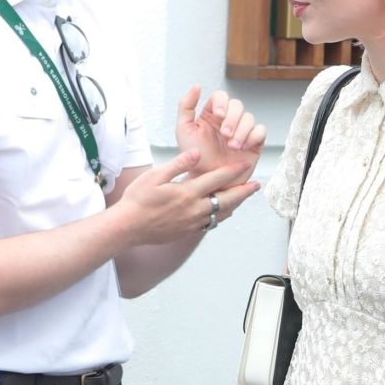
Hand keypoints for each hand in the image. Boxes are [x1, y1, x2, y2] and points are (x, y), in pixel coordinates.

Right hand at [116, 147, 257, 244]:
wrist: (128, 227)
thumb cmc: (138, 199)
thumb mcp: (155, 176)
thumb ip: (178, 164)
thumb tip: (197, 152)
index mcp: (187, 192)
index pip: (217, 179)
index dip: (233, 170)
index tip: (245, 164)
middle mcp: (194, 209)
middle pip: (227, 199)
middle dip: (243, 191)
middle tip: (256, 185)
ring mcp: (193, 223)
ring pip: (221, 214)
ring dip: (235, 205)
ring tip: (243, 197)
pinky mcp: (188, 231)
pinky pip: (211, 224)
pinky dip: (221, 216)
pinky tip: (224, 212)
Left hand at [175, 86, 266, 177]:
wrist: (208, 184)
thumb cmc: (195, 159)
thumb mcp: (184, 131)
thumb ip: (186, 107)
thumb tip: (197, 86)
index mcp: (212, 114)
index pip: (221, 97)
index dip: (221, 103)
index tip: (217, 116)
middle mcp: (228, 120)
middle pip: (237, 105)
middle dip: (232, 119)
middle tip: (225, 135)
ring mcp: (242, 131)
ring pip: (249, 118)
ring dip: (241, 131)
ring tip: (232, 146)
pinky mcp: (254, 143)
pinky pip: (261, 131)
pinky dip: (254, 136)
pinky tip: (244, 147)